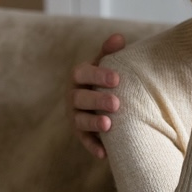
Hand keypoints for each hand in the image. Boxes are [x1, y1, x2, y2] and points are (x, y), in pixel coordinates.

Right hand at [67, 33, 125, 158]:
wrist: (104, 100)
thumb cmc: (106, 78)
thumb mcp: (107, 64)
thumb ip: (110, 52)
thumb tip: (118, 38)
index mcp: (79, 76)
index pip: (82, 73)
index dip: (98, 75)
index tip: (117, 78)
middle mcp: (73, 96)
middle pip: (80, 98)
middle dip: (97, 100)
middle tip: (116, 102)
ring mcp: (75, 116)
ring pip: (80, 120)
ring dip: (93, 123)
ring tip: (108, 124)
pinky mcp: (81, 133)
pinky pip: (85, 141)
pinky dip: (93, 147)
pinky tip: (104, 153)